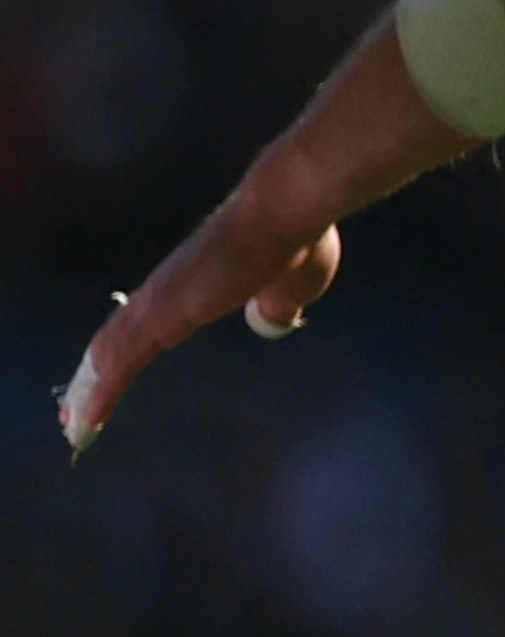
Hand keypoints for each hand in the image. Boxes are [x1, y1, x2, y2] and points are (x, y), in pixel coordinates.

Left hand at [58, 190, 347, 456]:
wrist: (287, 211)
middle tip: (76, 411)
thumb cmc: (297, 243)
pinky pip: (121, 361)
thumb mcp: (293, 287)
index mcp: (191, 286)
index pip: (145, 326)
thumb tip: (273, 315)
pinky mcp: (162, 315)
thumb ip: (278, 304)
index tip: (114, 377)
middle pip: (115, 341)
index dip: (126, 353)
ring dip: (90, 390)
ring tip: (75, 425)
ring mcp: (159, 301)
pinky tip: (90, 416)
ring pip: (109, 354)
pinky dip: (103, 391)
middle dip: (94, 377)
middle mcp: (164, 291)